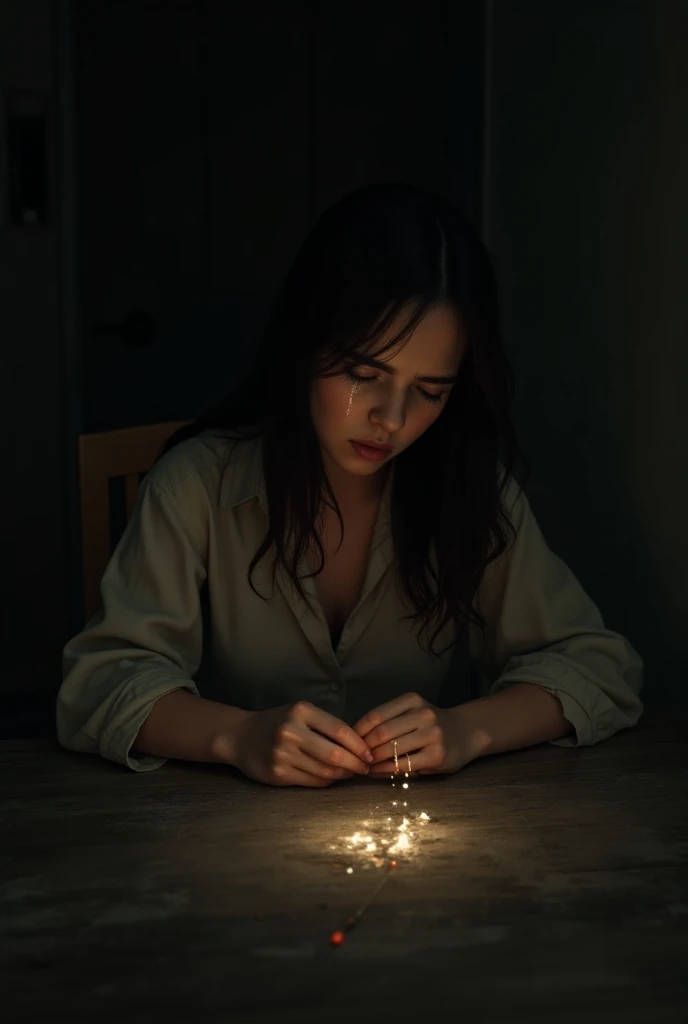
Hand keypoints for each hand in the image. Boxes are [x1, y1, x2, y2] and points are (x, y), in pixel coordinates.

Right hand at [231, 701, 373, 786]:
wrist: (240, 736)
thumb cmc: (277, 722)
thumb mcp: (299, 713)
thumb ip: (325, 725)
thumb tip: (358, 746)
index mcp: (300, 711)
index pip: (339, 729)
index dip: (358, 745)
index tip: (369, 754)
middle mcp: (291, 731)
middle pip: (334, 753)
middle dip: (355, 764)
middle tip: (365, 768)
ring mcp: (283, 754)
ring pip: (324, 771)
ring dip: (342, 774)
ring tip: (350, 773)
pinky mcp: (278, 773)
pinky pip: (311, 781)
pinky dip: (326, 781)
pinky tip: (331, 778)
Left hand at [352, 692, 477, 776]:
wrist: (466, 733)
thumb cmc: (431, 724)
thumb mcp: (412, 712)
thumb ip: (389, 721)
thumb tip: (356, 738)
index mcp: (412, 700)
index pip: (376, 715)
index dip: (358, 731)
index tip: (349, 742)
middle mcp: (423, 714)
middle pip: (382, 733)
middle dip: (364, 748)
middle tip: (354, 757)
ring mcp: (432, 735)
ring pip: (391, 749)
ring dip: (373, 760)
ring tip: (363, 766)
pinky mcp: (437, 756)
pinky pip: (403, 765)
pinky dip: (386, 770)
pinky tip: (378, 772)